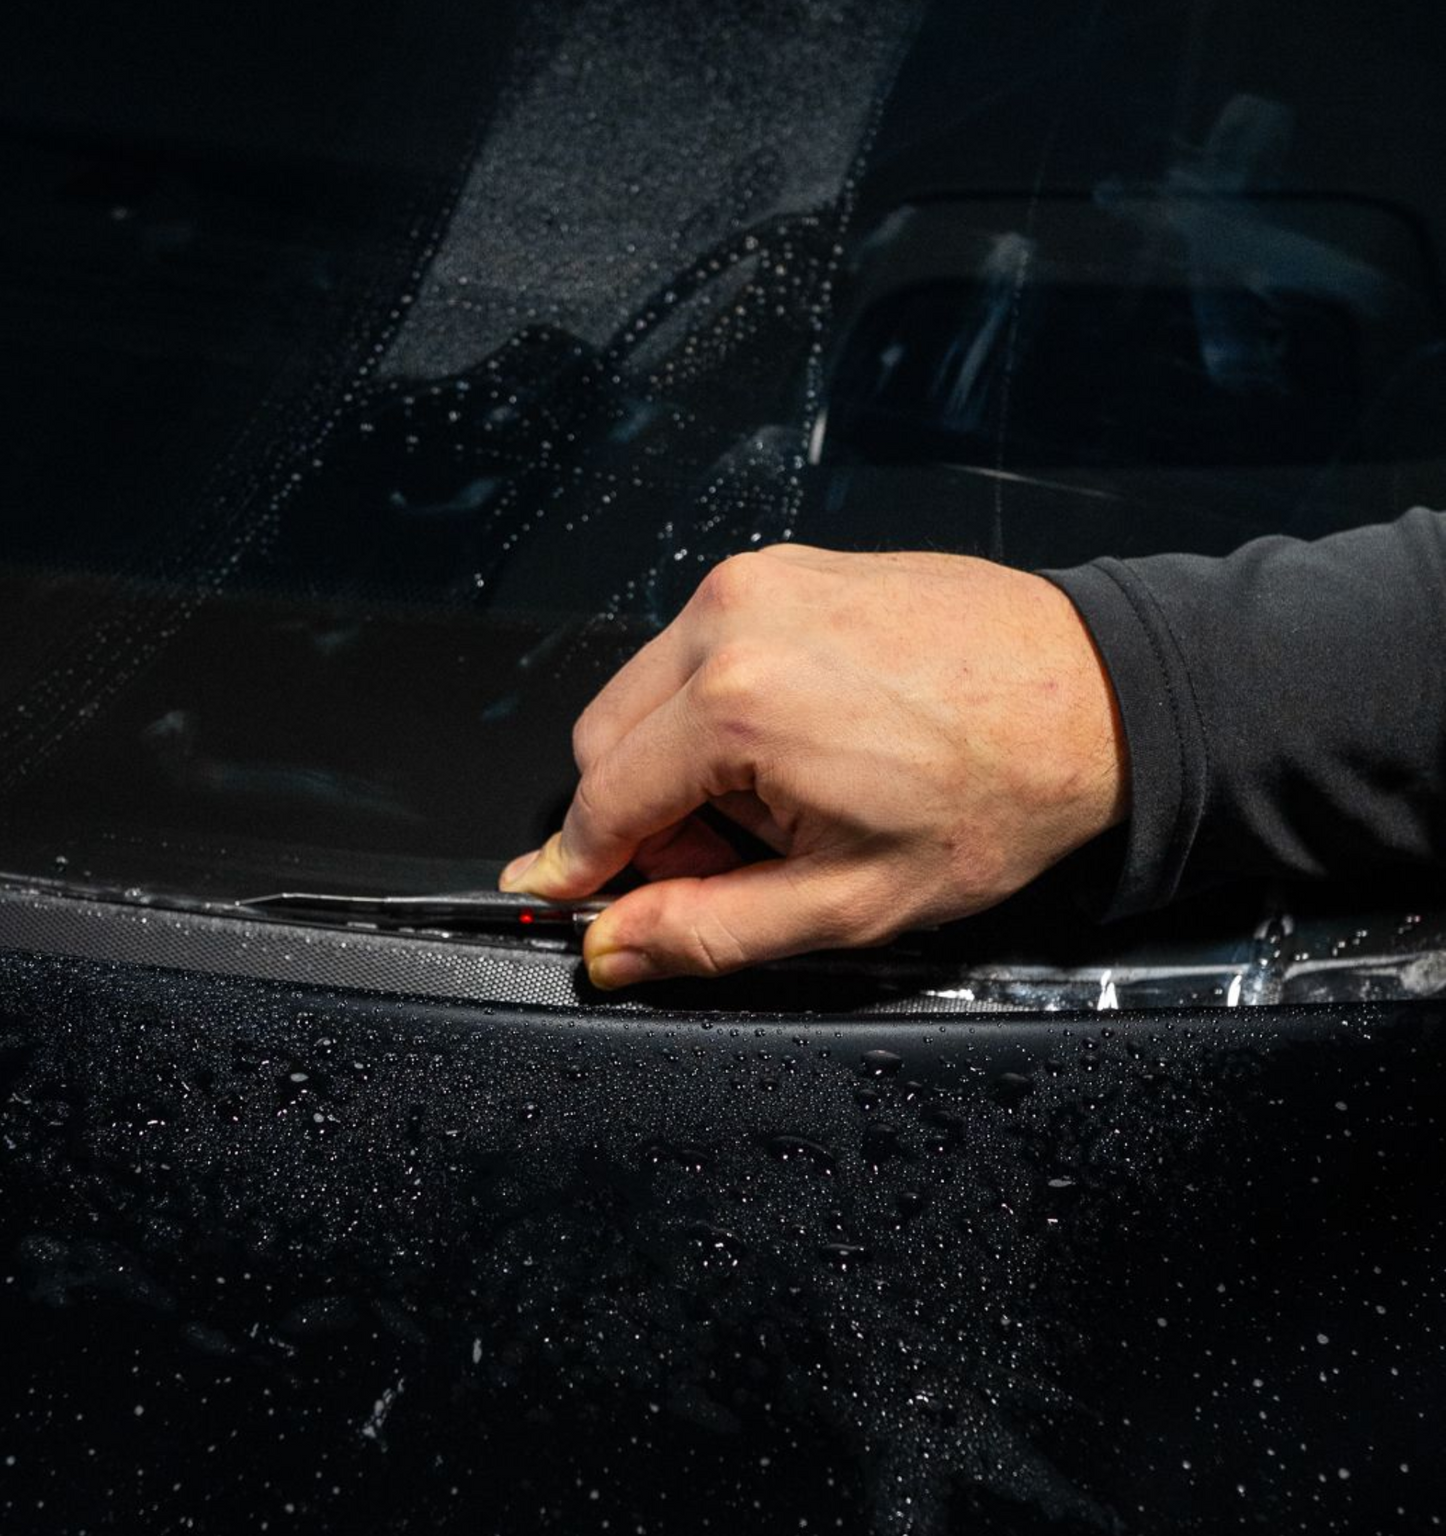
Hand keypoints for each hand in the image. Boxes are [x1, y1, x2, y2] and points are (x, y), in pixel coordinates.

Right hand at [499, 545, 1127, 987]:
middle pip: (603, 737)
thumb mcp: (848, 903)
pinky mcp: (783, 566)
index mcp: (736, 704)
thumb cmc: (998, 793)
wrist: (1096, 698)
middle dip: (637, 815)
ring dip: (675, 760)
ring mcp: (756, 580)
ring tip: (773, 804)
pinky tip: (791, 748)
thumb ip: (709, 932)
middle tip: (717, 866)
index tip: (568, 901)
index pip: (600, 800)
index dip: (579, 867)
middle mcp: (730, 621)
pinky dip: (713, 708)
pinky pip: (698, 647)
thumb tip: (613, 948)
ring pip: (644, 691)